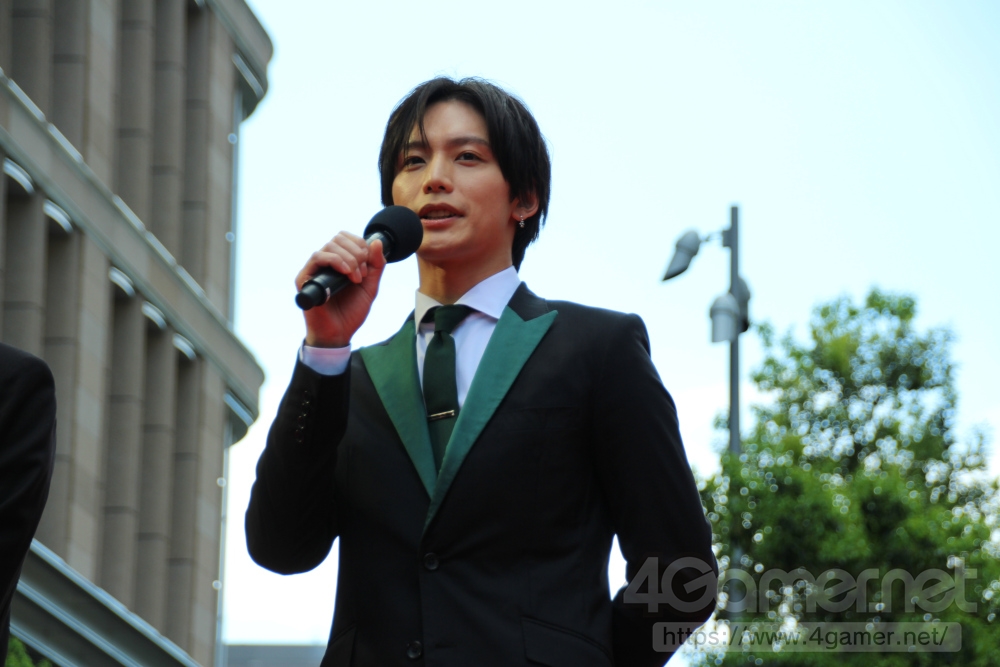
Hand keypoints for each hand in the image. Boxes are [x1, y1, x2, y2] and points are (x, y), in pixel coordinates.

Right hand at [295, 232, 386, 347]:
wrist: (339, 333)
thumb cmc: (351, 311)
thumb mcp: (370, 286)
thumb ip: (376, 265)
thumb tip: (377, 242)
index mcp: (339, 262)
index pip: (346, 237)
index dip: (360, 245)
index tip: (368, 266)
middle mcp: (325, 263)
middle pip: (339, 238)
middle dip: (357, 253)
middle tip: (362, 274)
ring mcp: (314, 269)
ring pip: (330, 246)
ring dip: (349, 259)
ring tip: (356, 279)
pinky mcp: (305, 278)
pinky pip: (317, 257)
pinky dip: (335, 261)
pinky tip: (346, 273)